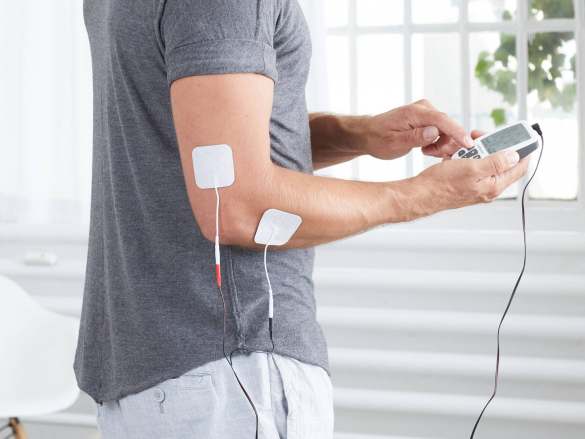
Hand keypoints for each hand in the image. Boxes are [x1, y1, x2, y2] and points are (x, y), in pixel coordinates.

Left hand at [363, 99, 473, 159]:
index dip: (457, 133)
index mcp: (415, 113)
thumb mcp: (394, 143)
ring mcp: (426, 112)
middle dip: (446, 143)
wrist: (368, 134)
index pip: (442, 120)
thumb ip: (415, 137)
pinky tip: (427, 148)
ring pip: (446, 129)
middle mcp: (423, 108)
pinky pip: (441, 130)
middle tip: (432, 154)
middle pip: (448, 126)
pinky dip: (438, 141)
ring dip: (441, 144)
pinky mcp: (427, 118)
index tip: (468, 144)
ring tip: (426, 151)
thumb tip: (435, 132)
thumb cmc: (378, 139)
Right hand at [414, 149, 529, 214]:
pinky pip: (473, 167)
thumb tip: (514, 156)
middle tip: (484, 138)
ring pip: (486, 163)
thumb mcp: (472, 168)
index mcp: (493, 186)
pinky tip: (458, 155)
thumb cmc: (441, 184)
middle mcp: (488, 188)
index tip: (523, 139)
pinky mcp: (466, 184)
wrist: (421, 194)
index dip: (523, 152)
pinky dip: (468, 158)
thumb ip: (496, 162)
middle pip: (502, 164)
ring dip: (479, 151)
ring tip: (467, 147)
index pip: (519, 168)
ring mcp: (477, 187)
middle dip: (495, 147)